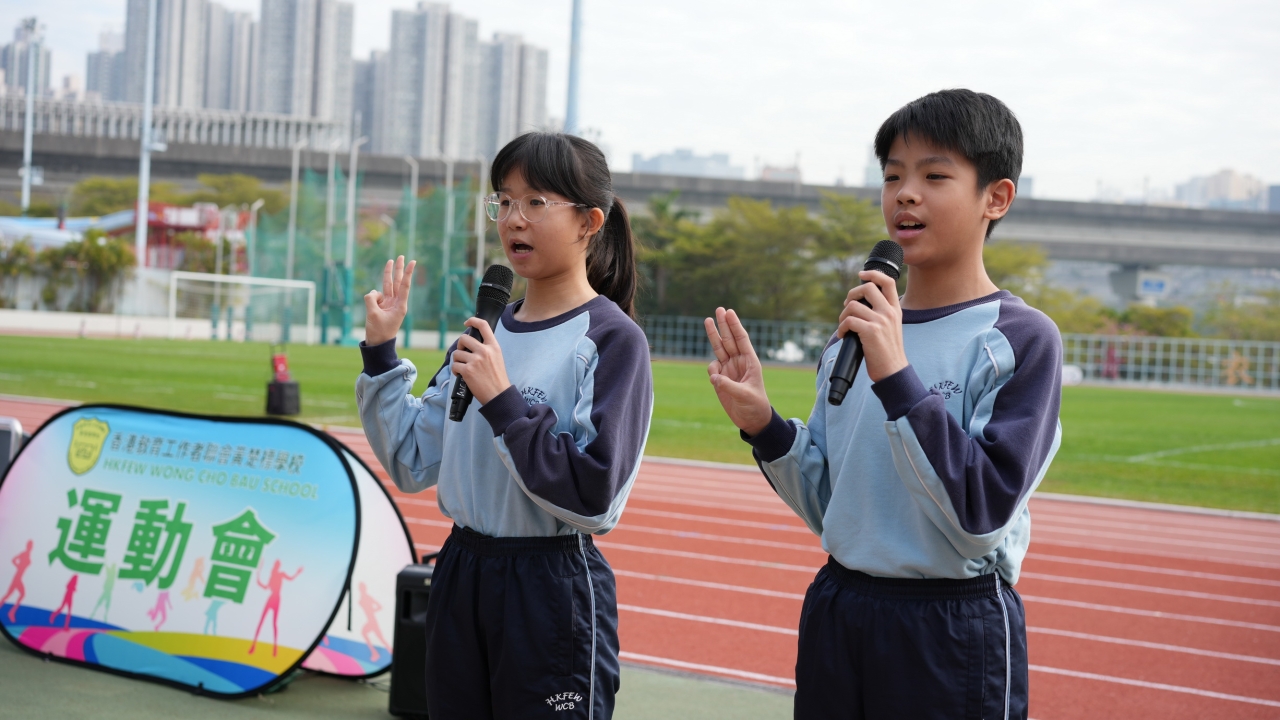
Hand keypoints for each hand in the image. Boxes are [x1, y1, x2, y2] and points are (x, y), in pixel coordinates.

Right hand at [364, 256, 415, 345]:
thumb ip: (371, 299)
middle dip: (399, 269)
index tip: (413, 262)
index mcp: (400, 306)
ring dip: (388, 273)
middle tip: (402, 256)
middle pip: (397, 282)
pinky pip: (375, 295)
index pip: (404, 286)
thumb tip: (373, 292)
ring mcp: (389, 303)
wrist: (377, 343)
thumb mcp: (373, 314)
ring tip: (390, 261)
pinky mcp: (381, 305)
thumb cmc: (379, 331)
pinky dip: (372, 298)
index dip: (407, 273)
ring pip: (388, 285)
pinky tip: (372, 309)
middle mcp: (396, 303)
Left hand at [451, 317, 511, 403]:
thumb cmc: (497, 378)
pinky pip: (454, 365)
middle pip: (464, 338)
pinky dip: (455, 371)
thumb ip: (487, 349)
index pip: (483, 326)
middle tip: (462, 353)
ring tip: (462, 367)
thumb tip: (471, 343)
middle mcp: (485, 351)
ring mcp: (476, 360)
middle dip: (460, 345)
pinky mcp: (467, 370)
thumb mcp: (497, 358)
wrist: (498, 394)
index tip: (467, 323)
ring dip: (457, 360)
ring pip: (457, 353)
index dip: (473, 321)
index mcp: (494, 347)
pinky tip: (460, 375)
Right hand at [704, 307, 772, 435]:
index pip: (741, 339)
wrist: (751, 419)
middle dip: (724, 324)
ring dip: (714, 335)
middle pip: (729, 339)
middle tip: (719, 309)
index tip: (729, 312)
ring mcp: (729, 369)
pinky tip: (716, 380)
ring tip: (707, 320)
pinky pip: (712, 368)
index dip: (735, 325)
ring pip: (719, 348)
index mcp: (750, 362)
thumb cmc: (754, 405)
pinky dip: (711, 370)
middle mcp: (739, 362)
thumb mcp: (744, 395)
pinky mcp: (721, 378)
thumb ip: (728, 385)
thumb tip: (713, 376)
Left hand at [836, 270, 907, 381]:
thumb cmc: (887, 351)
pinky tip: (843, 335)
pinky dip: (841, 328)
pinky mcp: (871, 331)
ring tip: (844, 326)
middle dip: (851, 294)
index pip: (888, 282)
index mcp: (896, 309)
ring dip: (843, 315)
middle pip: (867, 287)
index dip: (873, 273)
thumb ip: (881, 313)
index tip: (861, 274)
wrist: (893, 370)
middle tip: (847, 306)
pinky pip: (848, 321)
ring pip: (853, 305)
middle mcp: (890, 312)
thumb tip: (858, 303)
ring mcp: (881, 321)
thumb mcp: (891, 327)